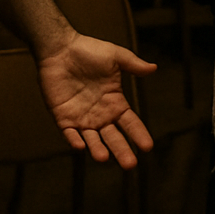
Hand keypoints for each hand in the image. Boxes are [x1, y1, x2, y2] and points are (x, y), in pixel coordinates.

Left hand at [37, 33, 156, 168]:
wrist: (60, 48)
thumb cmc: (88, 50)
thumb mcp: (115, 56)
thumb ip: (133, 65)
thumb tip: (154, 68)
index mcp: (114, 102)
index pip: (130, 122)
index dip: (138, 134)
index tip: (148, 147)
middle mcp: (100, 114)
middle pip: (114, 137)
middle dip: (122, 151)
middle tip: (130, 164)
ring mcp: (81, 117)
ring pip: (92, 139)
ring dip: (97, 149)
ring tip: (104, 158)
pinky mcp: (63, 117)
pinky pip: (69, 133)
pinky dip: (74, 140)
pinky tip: (80, 145)